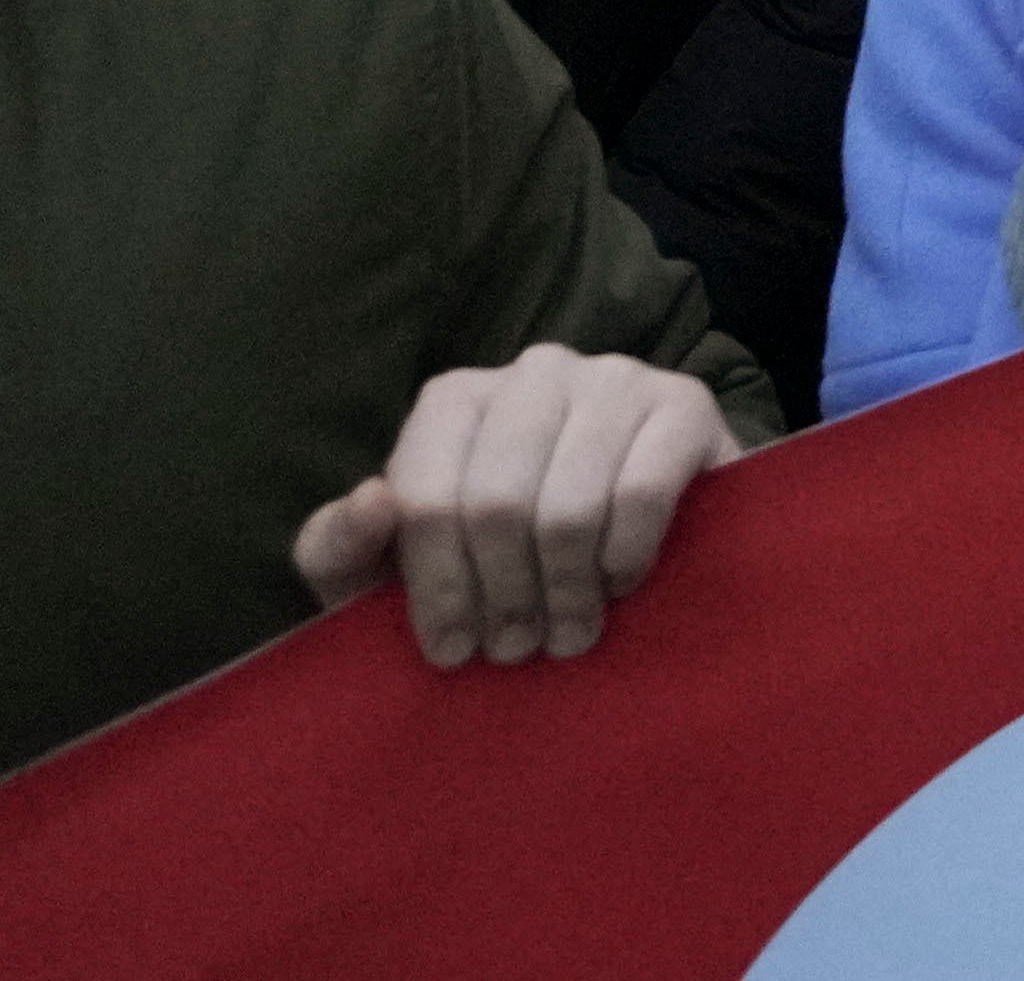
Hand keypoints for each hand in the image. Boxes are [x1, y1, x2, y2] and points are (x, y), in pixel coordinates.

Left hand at [285, 349, 737, 667]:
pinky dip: (624, 560)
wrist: (619, 551)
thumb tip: (371, 500)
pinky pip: (642, 494)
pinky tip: (617, 586)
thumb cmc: (489, 564)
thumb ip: (340, 547)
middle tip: (516, 651)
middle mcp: (533, 371)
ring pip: (568, 506)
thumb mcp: (389, 573)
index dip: (435, 588)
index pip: (424, 497)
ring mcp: (614, 378)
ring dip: (564, 594)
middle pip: (495, 504)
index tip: (451, 652)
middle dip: (502, 598)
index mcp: (454, 399)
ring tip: (566, 637)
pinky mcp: (684, 402)